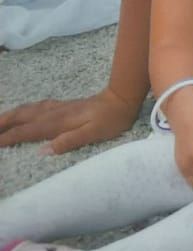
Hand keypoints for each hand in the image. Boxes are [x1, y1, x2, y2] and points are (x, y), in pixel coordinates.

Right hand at [0, 88, 138, 153]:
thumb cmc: (111, 119)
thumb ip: (69, 141)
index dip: (8, 137)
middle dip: (2, 123)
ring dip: (9, 115)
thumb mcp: (94, 133)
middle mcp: (54, 113)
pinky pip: (35, 107)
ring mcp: (58, 107)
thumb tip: (43, 151)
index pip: (27, 131)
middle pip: (22, 117)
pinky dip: (22, 111)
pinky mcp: (63, 106)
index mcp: (58, 122)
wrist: (122, 99)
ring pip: (27, 110)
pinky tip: (21, 113)